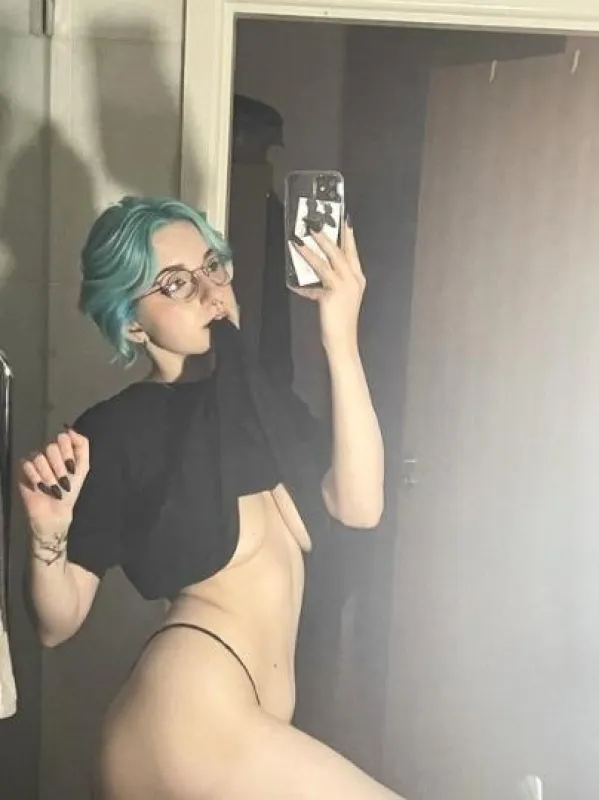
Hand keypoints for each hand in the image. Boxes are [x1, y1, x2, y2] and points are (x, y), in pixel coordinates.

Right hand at [19, 428, 89, 540]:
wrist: (56, 511)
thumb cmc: (70, 491)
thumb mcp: (83, 468)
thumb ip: (82, 446)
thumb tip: (71, 429)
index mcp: (64, 450)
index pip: (64, 438)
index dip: (68, 452)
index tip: (72, 466)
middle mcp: (49, 453)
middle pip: (51, 447)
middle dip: (59, 467)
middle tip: (63, 480)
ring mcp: (36, 461)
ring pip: (39, 457)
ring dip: (48, 476)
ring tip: (52, 487)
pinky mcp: (24, 471)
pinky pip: (27, 465)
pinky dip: (36, 478)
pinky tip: (40, 487)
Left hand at [289, 219, 364, 353]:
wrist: (342, 341)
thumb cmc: (338, 324)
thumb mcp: (332, 302)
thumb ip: (323, 290)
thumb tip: (310, 286)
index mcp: (357, 280)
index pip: (352, 254)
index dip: (349, 237)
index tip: (345, 221)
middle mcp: (354, 279)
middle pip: (344, 250)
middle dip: (333, 233)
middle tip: (320, 221)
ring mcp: (346, 284)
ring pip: (332, 257)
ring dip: (319, 242)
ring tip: (307, 231)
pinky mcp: (334, 290)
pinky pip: (320, 270)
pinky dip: (308, 259)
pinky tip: (298, 251)